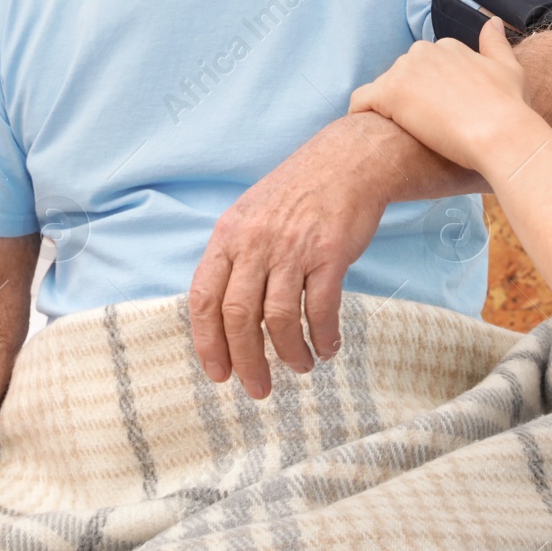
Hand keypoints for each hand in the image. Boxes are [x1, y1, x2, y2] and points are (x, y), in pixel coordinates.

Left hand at [189, 150, 385, 399]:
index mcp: (228, 235)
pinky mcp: (329, 253)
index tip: (218, 373)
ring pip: (280, 318)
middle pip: (239, 316)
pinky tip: (328, 347)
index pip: (204, 298)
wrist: (347, 162)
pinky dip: (323, 336)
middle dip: (246, 361)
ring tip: (301, 367)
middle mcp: (255, 242)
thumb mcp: (250, 216)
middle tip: (257, 388)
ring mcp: (292, 247)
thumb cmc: (297, 194)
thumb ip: (234, 258)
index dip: (208, 342)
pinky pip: (321, 308)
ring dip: (290, 353)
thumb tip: (223, 316)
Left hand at [348, 18, 535, 176]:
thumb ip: (495, 43)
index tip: (437, 114)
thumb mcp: (509, 69)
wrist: (500, 134)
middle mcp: (423, 51)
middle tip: (422, 129)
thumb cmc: (510, 108)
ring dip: (387, 109)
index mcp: (447, 46)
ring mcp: (405, 71)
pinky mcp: (389, 93)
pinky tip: (368, 131)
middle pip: (402, 77)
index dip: (428, 92)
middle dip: (407, 99)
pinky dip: (360, 114)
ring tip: (400, 136)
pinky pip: (360, 101)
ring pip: (383, 89)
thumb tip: (493, 21)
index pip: (424, 67)